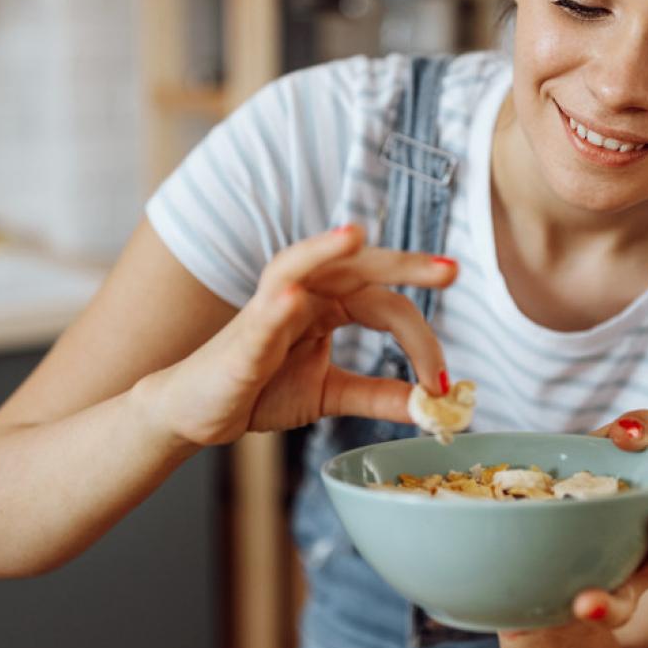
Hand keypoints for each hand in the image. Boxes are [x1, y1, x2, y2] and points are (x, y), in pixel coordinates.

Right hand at [154, 224, 456, 445]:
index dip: (422, 340)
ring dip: (325, 249)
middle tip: (450, 271)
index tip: (445, 384)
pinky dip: (277, 302)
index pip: (386, 306)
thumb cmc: (259, 390)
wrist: (197, 412)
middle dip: (403, 264)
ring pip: (299, 266)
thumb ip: (378, 395)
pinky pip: (260, 314)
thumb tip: (432, 405)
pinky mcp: (241, 337)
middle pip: (356, 268)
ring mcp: (269, 309)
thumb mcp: (330, 394)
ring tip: (354, 236)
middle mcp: (303, 296)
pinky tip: (293, 297)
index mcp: (328, 306)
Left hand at [573, 410, 647, 626]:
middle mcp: (642, 560)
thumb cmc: (572, 493)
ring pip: (629, 602)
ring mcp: (614, 589)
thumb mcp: (592, 455)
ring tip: (603, 589)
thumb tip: (632, 430)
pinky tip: (583, 604)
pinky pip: (592, 618)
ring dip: (621, 596)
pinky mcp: (582, 611)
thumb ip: (616, 435)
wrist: (525, 550)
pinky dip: (595, 611)